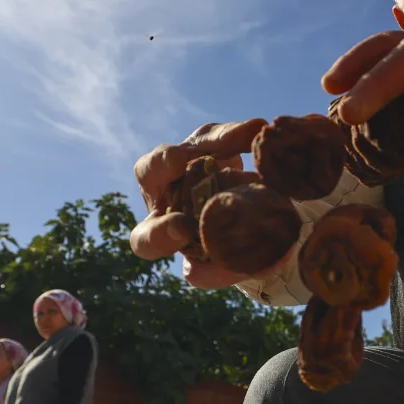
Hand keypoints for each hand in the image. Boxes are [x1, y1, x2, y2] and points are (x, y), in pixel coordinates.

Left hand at [129, 118, 267, 288]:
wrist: (253, 222)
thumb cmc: (230, 251)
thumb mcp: (226, 266)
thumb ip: (214, 271)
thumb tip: (194, 273)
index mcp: (159, 232)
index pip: (146, 237)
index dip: (160, 235)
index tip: (181, 228)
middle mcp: (164, 193)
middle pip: (149, 171)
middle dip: (162, 165)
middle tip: (178, 161)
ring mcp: (185, 164)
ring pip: (189, 146)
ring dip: (213, 142)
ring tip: (243, 136)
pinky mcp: (207, 144)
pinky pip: (220, 137)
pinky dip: (239, 133)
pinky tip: (258, 130)